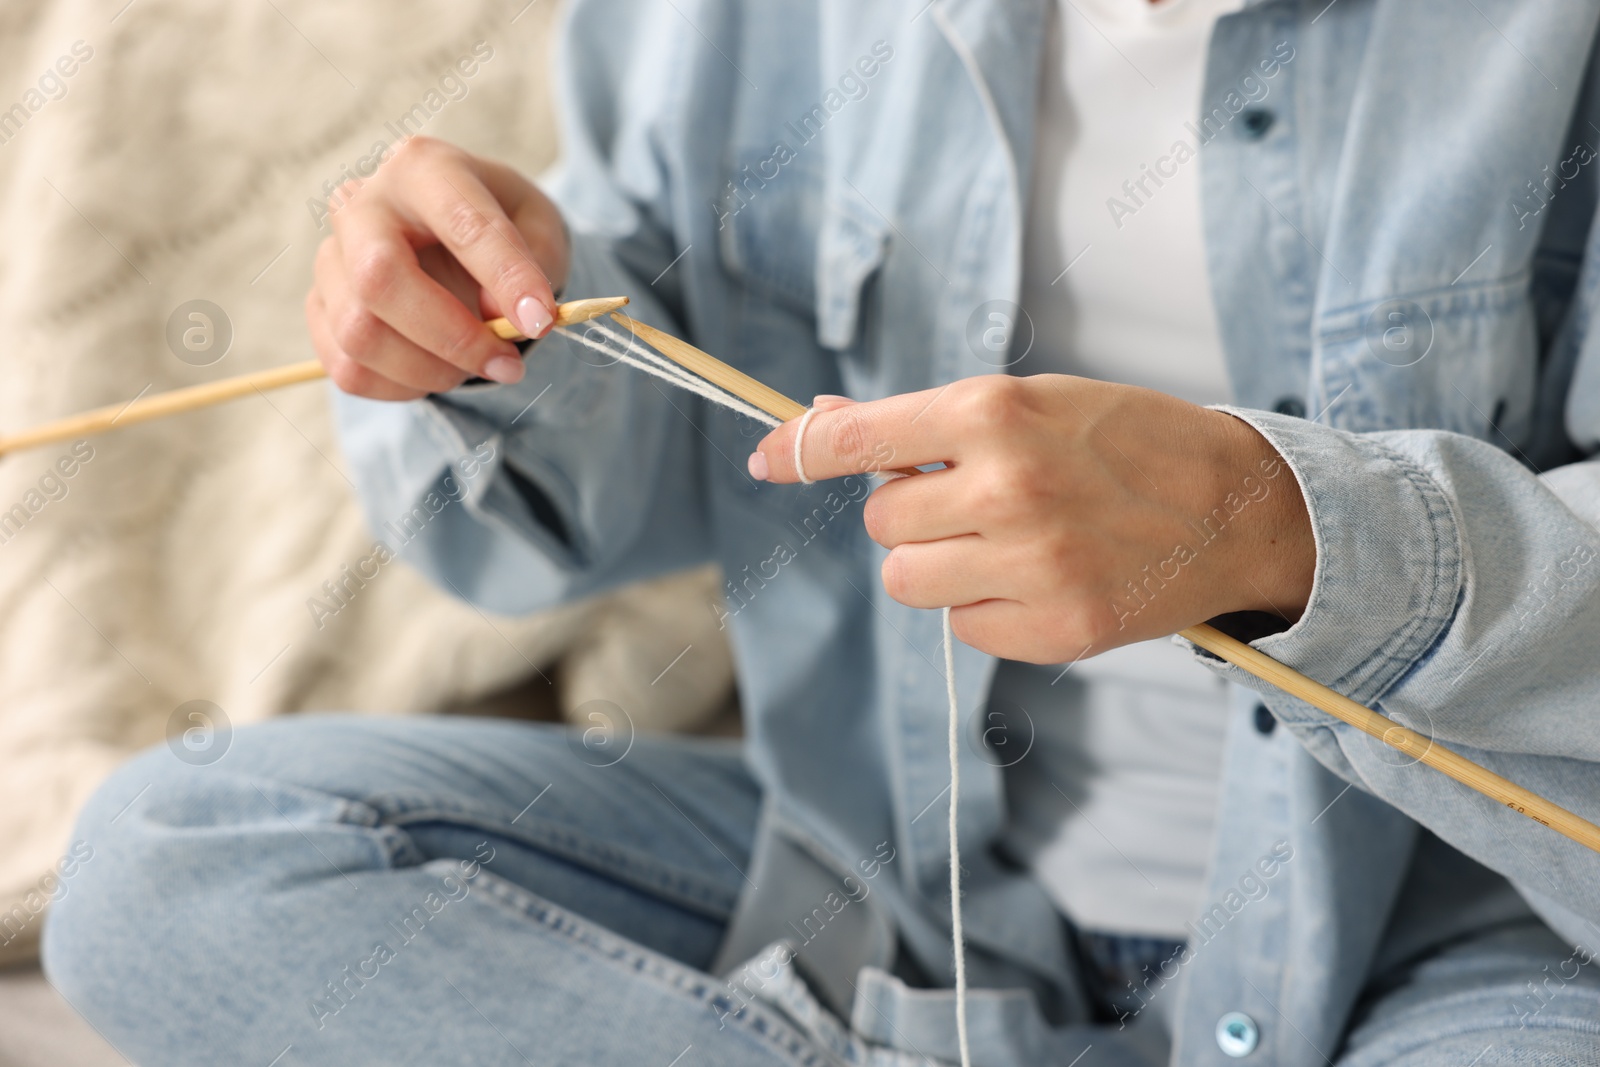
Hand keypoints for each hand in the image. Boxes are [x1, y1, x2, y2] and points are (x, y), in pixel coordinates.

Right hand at [306, 137, 569, 400]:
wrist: (455, 237)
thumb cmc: (503, 224)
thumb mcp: (540, 226)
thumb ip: (532, 261)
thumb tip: (491, 313)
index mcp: (423, 168)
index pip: (462, 223)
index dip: (505, 277)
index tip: (541, 321)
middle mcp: (362, 205)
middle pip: (379, 278)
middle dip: (452, 337)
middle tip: (508, 364)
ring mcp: (331, 259)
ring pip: (360, 333)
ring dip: (432, 370)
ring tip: (477, 367)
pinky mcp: (320, 309)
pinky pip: (349, 368)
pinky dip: (404, 387)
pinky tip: (438, 373)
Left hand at [748, 376, 1315, 662]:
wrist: (1240, 508)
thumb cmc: (1130, 442)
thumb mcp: (1033, 401)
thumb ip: (928, 422)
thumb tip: (826, 426)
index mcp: (994, 414)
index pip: (857, 440)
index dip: (799, 450)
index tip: (766, 458)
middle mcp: (1005, 489)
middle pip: (882, 521)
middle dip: (913, 512)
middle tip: (975, 499)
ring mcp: (1032, 566)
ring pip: (908, 582)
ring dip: (937, 565)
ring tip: (1003, 543)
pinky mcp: (1056, 631)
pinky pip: (961, 628)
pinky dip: (983, 608)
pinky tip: (1039, 580)